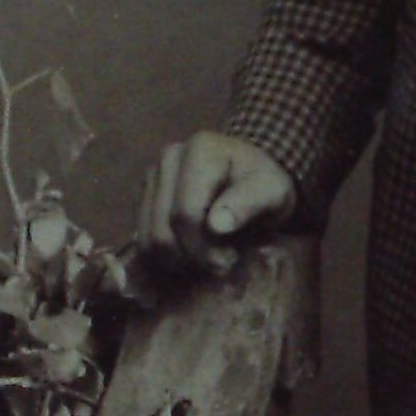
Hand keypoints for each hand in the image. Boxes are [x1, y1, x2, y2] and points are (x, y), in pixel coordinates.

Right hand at [136, 132, 297, 276]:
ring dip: (177, 259)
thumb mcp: (272, 192)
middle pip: (163, 227)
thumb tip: (215, 225)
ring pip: (148, 236)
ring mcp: (154, 175)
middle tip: (220, 265)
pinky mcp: (147, 194)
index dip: (204, 248)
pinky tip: (191, 255)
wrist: (252, 176)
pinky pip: (143, 237)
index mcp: (201, 150)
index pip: (187, 213)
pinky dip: (165, 255)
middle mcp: (170, 157)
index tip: (228, 262)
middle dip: (191, 256)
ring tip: (207, 259)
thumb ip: (247, 205)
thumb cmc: (264, 184)